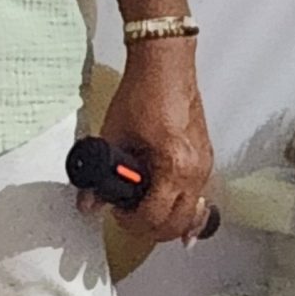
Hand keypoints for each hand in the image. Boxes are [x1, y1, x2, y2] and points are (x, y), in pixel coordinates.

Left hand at [91, 41, 213, 245]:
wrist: (165, 65)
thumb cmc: (144, 92)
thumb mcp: (112, 137)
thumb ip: (99, 176)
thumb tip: (88, 202)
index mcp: (173, 166)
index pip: (154, 217)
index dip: (131, 223)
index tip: (117, 214)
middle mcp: (195, 170)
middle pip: (178, 224)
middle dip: (151, 229)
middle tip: (130, 220)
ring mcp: (205, 165)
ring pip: (193, 214)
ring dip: (169, 220)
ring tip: (146, 214)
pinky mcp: (206, 158)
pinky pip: (200, 196)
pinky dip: (187, 208)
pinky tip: (175, 213)